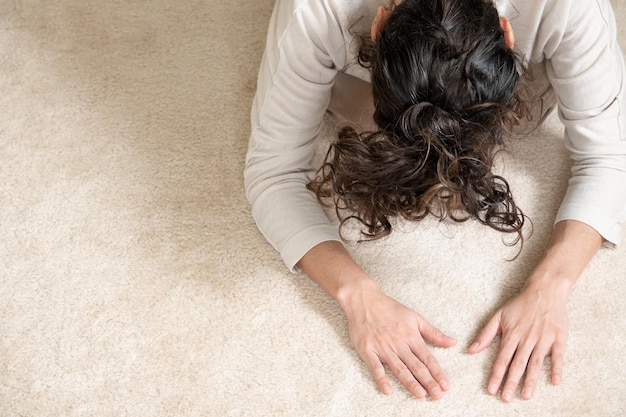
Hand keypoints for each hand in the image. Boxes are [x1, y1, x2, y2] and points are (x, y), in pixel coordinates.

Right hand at [344, 285, 456, 398]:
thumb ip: (433, 333)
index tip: (445, 385)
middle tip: (438, 395)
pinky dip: (381, 378)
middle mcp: (399, 343)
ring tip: (421, 394)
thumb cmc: (389, 308)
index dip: (437, 373)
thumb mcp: (415, 317)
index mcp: (411, 336)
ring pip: (399, 368)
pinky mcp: (367, 350)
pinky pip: (375, 367)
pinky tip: (387, 389)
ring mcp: (383, 347)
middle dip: (428, 382)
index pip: (428, 358)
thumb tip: (453, 342)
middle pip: (416, 366)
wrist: (364, 300)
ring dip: (410, 382)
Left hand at [468, 283, 568, 401]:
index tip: (491, 390)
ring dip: (531, 380)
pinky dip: (557, 368)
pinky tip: (555, 382)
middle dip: (511, 382)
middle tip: (506, 398)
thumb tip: (471, 350)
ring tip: (526, 395)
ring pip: (536, 363)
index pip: (501, 359)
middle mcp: (527, 338)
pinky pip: (558, 356)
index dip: (496, 375)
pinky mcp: (558, 338)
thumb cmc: (520, 304)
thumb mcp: (499, 315)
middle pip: (517, 364)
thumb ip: (485, 334)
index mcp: (512, 334)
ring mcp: (543, 339)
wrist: (544, 290)